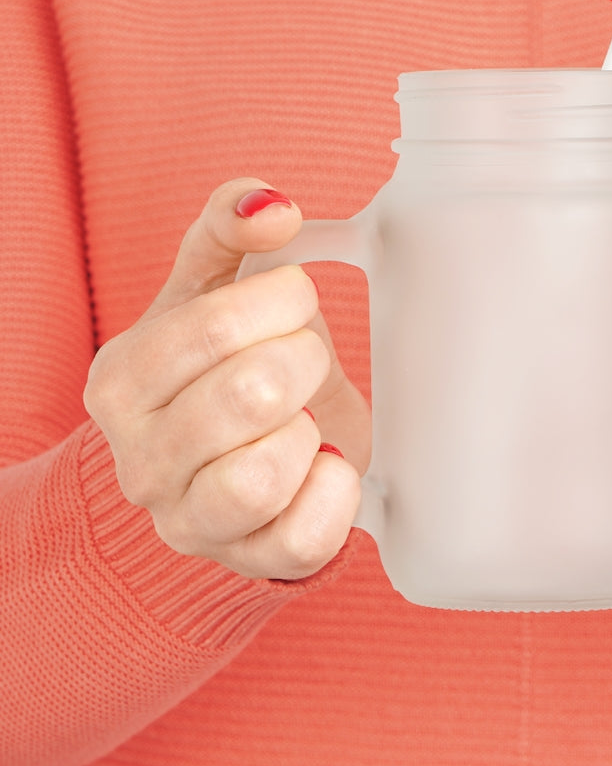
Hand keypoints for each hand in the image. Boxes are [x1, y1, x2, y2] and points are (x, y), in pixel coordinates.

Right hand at [84, 179, 369, 579]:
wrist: (231, 455)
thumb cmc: (223, 364)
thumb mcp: (213, 286)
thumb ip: (229, 227)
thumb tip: (271, 205)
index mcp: (122, 380)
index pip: (214, 327)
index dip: (282, 301)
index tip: (295, 300)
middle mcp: (140, 460)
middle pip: (251, 394)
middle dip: (304, 360)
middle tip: (304, 360)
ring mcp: (189, 521)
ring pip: (264, 475)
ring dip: (309, 430)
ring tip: (304, 416)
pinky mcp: (249, 560)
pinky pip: (304, 538)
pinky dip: (335, 491)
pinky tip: (324, 462)